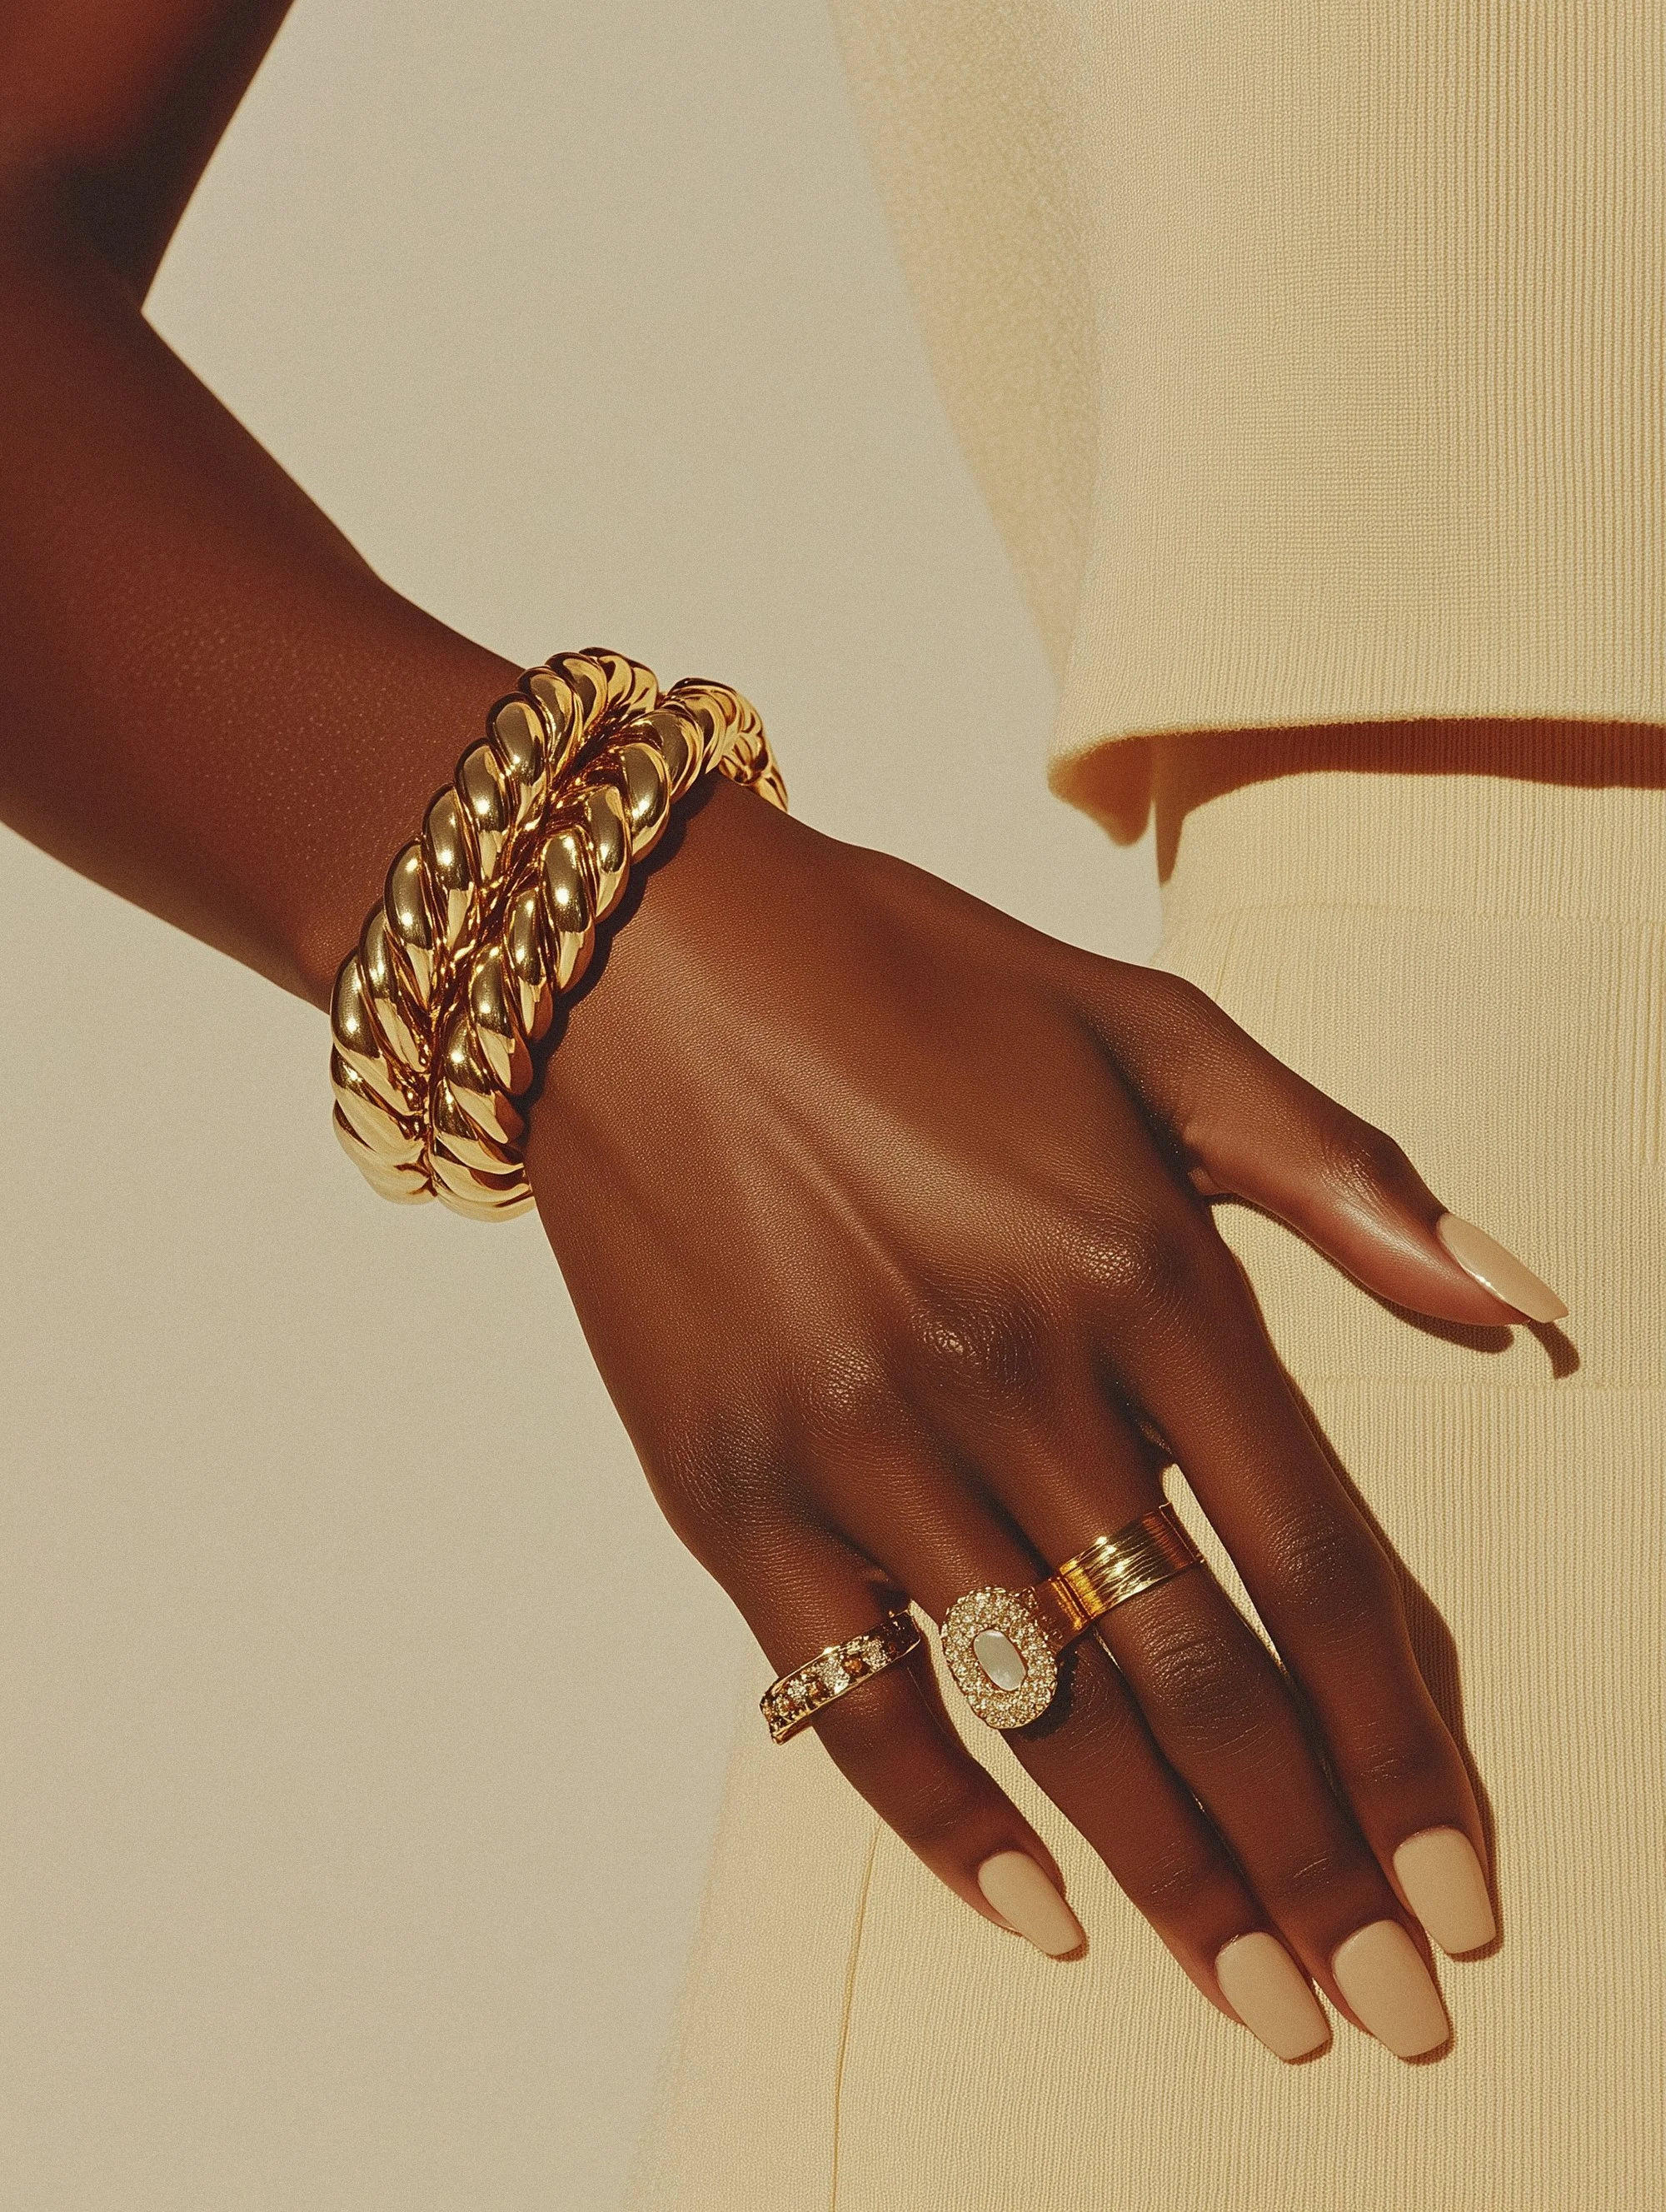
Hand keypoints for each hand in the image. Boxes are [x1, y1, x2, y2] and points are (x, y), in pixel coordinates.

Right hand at [526, 776, 1546, 2059]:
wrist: (643, 960)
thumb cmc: (917, 981)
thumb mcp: (1152, 1030)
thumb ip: (1343, 1173)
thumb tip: (1528, 1310)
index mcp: (1134, 1265)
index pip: (1315, 1559)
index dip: (1408, 1742)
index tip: (1466, 1889)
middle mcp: (1004, 1376)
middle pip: (1199, 1680)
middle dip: (1316, 1869)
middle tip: (1398, 2016)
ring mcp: (853, 1447)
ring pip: (1047, 1719)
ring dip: (1172, 1884)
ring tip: (1267, 2007)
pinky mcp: (724, 1494)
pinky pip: (852, 1704)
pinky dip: (948, 1829)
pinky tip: (1038, 1916)